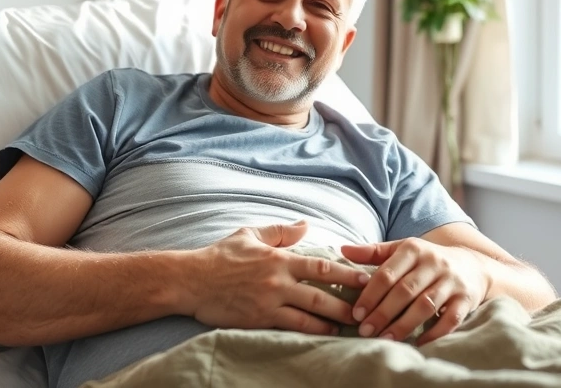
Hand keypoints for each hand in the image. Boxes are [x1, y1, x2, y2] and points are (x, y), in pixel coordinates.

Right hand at [184, 221, 364, 334]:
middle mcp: (277, 281)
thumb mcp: (249, 235)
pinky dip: (311, 331)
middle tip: (369, 307)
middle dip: (348, 302)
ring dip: (334, 322)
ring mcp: (269, 302)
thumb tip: (305, 226)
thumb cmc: (219, 256)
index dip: (346, 273)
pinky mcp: (259, 319)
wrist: (191, 280)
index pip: (320, 266)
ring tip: (352, 326)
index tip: (365, 278)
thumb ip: (279, 232)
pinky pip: (291, 327)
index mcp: (278, 259)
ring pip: (310, 315)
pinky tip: (325, 335)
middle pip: (322, 294)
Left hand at [341, 238, 487, 345]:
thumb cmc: (427, 259)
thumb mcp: (402, 250)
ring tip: (385, 339)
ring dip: (403, 324)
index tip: (356, 314)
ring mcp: (451, 282)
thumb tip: (343, 249)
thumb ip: (374, 252)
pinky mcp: (466, 299)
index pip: (387, 274)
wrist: (473, 264)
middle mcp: (433, 263)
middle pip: (404, 291)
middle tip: (365, 331)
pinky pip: (450, 319)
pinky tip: (418, 343)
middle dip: (383, 313)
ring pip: (425, 305)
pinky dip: (434, 333)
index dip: (370, 295)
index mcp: (413, 249)